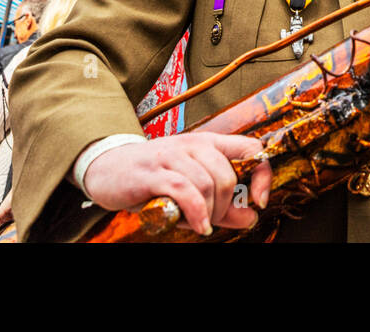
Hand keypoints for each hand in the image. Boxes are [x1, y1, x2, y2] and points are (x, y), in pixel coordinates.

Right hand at [81, 133, 270, 235]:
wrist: (107, 168)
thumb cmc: (152, 177)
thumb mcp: (192, 188)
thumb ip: (222, 204)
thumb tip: (250, 216)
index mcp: (208, 143)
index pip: (250, 149)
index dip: (262, 175)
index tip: (259, 201)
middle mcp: (192, 145)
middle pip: (227, 175)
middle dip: (226, 206)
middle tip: (214, 220)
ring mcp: (171, 156)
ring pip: (207, 184)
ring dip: (209, 213)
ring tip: (199, 223)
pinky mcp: (152, 172)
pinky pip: (184, 191)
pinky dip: (196, 212)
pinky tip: (198, 226)